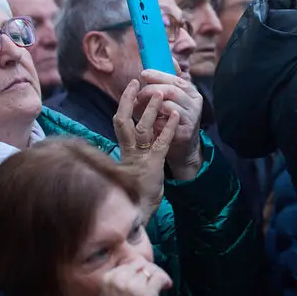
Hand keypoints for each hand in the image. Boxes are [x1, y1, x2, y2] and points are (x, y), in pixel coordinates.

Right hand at [97, 258, 171, 295]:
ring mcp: (133, 286)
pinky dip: (166, 281)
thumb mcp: (111, 294)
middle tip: (156, 280)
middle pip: (142, 264)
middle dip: (151, 270)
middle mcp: (119, 278)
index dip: (141, 268)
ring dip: (159, 276)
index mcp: (108, 277)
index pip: (130, 262)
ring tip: (161, 285)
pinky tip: (166, 287)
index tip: (146, 276)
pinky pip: (160, 278)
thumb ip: (123, 280)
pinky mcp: (147, 295)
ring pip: (152, 270)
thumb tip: (143, 268)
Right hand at [115, 80, 181, 219]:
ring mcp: (140, 158)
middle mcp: (129, 152)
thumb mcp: (130, 169)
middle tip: (139, 81)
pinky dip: (168, 128)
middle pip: (123, 121)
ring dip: (151, 110)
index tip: (132, 87)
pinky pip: (160, 144)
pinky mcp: (153, 166)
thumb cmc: (135, 192)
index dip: (125, 103)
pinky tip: (176, 116)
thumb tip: (130, 138)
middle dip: (130, 100)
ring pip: (143, 129)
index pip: (120, 122)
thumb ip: (130, 153)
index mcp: (124, 150)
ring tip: (160, 93)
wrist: (137, 213)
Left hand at [137, 69, 203, 179]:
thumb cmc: (171, 119)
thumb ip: (161, 85)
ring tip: (142, 111)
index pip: (175, 78)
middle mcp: (195, 103)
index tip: (143, 74)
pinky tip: (151, 125)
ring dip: (151, 108)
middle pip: (171, 90)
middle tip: (138, 95)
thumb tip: (145, 73)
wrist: (183, 147)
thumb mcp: (170, 100)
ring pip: (168, 106)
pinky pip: (165, 124)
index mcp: (192, 92)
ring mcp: (192, 118)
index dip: (158, 75)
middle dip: (151, 91)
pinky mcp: (186, 133)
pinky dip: (155, 123)